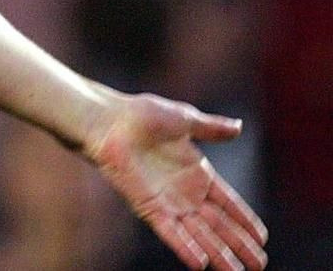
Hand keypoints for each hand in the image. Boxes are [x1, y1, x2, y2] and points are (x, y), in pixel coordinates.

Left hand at [85, 93, 267, 269]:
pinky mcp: (148, 206)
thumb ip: (211, 128)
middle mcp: (185, 193)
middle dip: (239, 245)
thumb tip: (239, 126)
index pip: (228, 203)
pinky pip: (169, 232)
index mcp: (197, 173)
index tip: (262, 238)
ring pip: (198, 234)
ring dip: (218, 254)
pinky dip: (184, 247)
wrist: (109, 120)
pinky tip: (200, 263)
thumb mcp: (185, 120)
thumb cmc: (141, 115)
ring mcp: (167, 202)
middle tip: (259, 265)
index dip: (245, 220)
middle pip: (218, 225)